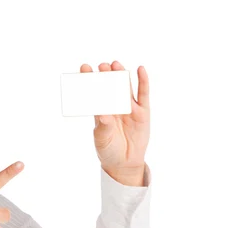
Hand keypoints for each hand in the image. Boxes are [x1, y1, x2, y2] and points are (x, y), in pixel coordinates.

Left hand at [82, 61, 150, 176]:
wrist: (125, 162)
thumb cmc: (109, 150)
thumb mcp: (102, 139)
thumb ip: (103, 126)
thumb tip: (103, 114)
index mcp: (100, 111)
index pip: (94, 92)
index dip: (89, 79)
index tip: (84, 67)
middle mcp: (114, 106)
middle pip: (110, 86)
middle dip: (105, 75)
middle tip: (102, 66)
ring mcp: (129, 107)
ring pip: (125, 87)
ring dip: (121, 75)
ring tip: (115, 64)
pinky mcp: (143, 112)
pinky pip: (143, 94)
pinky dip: (142, 81)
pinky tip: (140, 69)